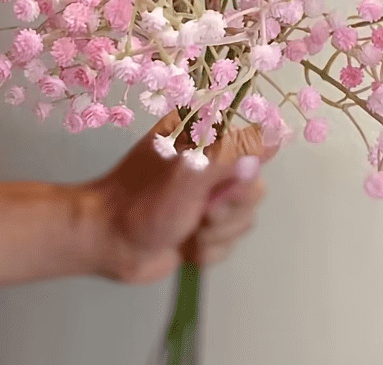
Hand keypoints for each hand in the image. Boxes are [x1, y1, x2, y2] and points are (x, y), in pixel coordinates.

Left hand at [80, 112, 277, 283]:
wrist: (108, 243)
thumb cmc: (141, 202)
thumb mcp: (187, 172)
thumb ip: (230, 152)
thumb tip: (274, 138)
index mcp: (203, 133)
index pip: (253, 138)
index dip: (247, 166)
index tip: (228, 182)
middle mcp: (209, 159)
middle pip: (254, 184)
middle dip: (232, 209)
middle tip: (202, 212)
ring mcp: (207, 193)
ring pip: (245, 216)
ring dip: (219, 233)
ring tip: (190, 231)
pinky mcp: (205, 224)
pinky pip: (231, 239)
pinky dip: (211, 249)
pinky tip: (187, 247)